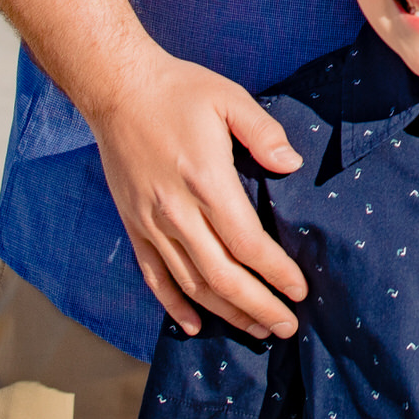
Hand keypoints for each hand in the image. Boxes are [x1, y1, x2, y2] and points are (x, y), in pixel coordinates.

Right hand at [84, 50, 308, 337]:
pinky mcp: (134, 226)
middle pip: (222, 276)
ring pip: (191, 284)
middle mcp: (177, 212)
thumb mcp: (229, 99)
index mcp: (206, 181)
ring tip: (257, 329)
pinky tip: (196, 326)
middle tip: (288, 326)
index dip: (276, 272)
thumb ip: (264, 133)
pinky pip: (154, 277)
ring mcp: (152, 224)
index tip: (300, 290)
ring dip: (226, 312)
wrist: (118, 89)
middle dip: (258, 306)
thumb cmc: (179, 91)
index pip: (247, 243)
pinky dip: (174, 306)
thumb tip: (291, 164)